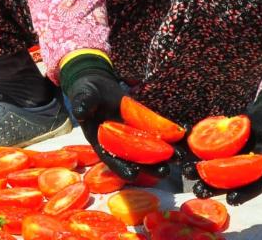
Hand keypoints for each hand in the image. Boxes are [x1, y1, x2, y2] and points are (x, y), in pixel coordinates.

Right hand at [58, 52, 169, 180]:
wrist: (98, 85)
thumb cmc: (87, 93)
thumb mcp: (83, 97)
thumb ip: (83, 104)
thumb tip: (80, 111)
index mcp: (101, 142)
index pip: (111, 159)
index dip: (122, 167)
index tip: (134, 175)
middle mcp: (118, 143)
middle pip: (135, 159)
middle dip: (150, 167)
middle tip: (165, 172)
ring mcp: (132, 134)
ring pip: (148, 148)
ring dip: (164, 155)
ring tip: (179, 158)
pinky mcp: (142, 124)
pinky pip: (156, 131)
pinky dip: (168, 135)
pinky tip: (182, 135)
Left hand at [186, 82, 261, 203]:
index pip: (258, 183)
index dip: (246, 192)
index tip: (231, 199)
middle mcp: (252, 163)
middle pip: (233, 179)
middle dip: (215, 187)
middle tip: (198, 191)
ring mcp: (238, 153)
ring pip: (219, 165)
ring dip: (202, 169)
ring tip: (185, 171)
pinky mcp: (229, 142)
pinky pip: (213, 146)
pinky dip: (199, 147)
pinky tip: (184, 146)